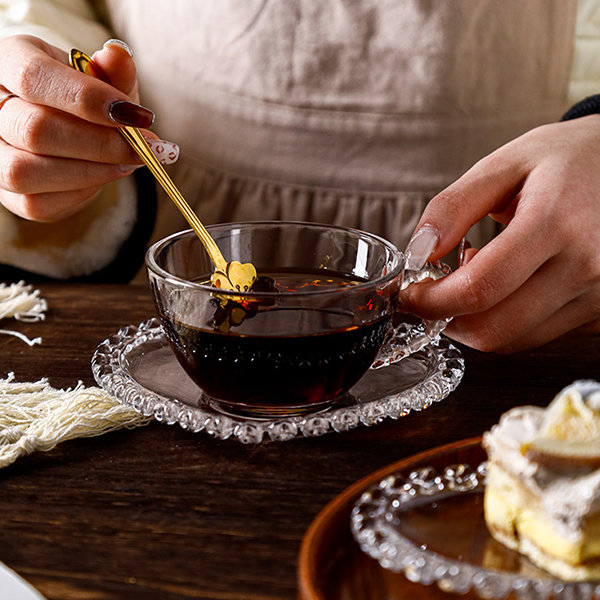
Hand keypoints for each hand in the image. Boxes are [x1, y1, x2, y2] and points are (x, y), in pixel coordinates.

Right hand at [0, 35, 156, 221]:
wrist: (63, 126)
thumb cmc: (80, 97)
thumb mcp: (98, 77)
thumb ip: (112, 70)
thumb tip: (119, 57)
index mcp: (8, 62)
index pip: (34, 78)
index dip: (89, 100)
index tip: (137, 116)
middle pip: (36, 130)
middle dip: (101, 144)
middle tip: (144, 147)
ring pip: (28, 171)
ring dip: (92, 171)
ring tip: (127, 162)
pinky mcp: (7, 195)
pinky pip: (38, 203)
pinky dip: (81, 192)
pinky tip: (104, 175)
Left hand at [402, 115, 599, 351]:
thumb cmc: (567, 160)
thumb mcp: (505, 164)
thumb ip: (454, 206)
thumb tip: (420, 251)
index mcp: (557, 223)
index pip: (479, 288)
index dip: (432, 301)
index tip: (410, 294)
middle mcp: (587, 267)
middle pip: (494, 329)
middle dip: (448, 320)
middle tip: (436, 293)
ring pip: (514, 340)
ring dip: (478, 321)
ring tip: (480, 276)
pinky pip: (538, 336)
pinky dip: (509, 321)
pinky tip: (511, 286)